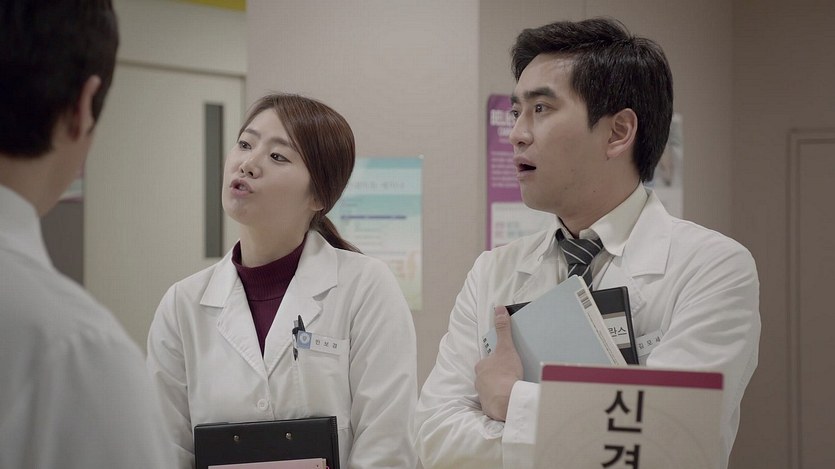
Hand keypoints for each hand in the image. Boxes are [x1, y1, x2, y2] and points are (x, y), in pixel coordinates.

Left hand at [475, 306, 522, 420]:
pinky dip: (501, 403)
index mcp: (481, 367)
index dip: (497, 363)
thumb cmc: (506, 373)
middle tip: (511, 377)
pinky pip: (495, 404)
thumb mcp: (506, 347)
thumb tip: (498, 309)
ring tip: (512, 390)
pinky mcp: (489, 408)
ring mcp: (483, 396)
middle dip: (497, 378)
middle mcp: (478, 381)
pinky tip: (509, 402)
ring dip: (499, 391)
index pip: (488, 363)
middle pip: (488, 377)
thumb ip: (503, 329)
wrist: (508, 400)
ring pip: (490, 391)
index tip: (506, 365)